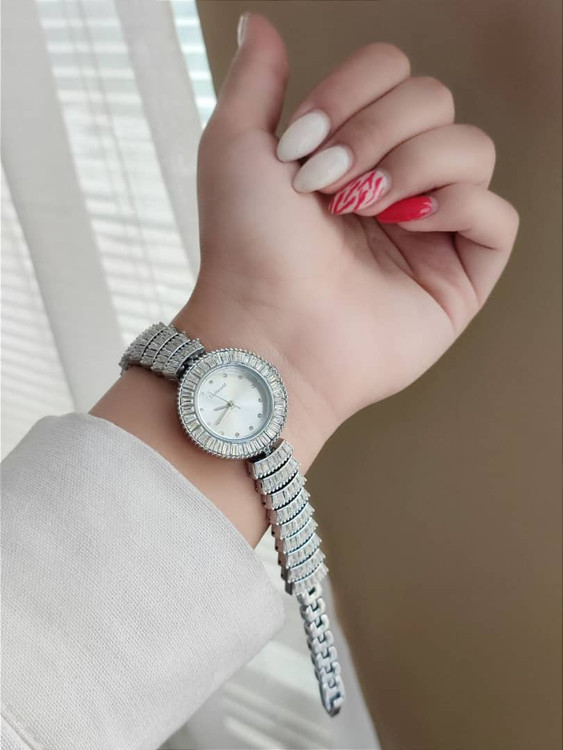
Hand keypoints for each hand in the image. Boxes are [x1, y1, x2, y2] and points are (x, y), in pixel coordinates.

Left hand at [176, 14, 518, 463]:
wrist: (265, 328)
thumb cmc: (244, 248)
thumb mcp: (235, 147)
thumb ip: (255, 80)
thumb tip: (261, 24)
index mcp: (351, 151)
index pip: (393, 73)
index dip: (352, 93)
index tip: (300, 147)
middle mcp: (394, 183)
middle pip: (435, 100)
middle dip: (378, 130)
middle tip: (329, 185)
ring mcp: (430, 230)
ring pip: (472, 147)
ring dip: (414, 164)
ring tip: (365, 208)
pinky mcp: (459, 275)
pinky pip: (497, 215)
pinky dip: (459, 206)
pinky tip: (409, 225)